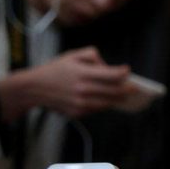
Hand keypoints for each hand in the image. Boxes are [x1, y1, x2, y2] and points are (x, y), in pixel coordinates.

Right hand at [0, 46, 131, 119]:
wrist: (34, 88)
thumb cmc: (54, 71)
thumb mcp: (72, 56)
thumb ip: (92, 56)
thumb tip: (107, 65)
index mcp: (82, 73)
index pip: (110, 74)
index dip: (123, 73)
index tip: (128, 71)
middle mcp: (83, 89)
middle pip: (114, 91)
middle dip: (127, 89)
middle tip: (135, 88)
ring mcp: (80, 103)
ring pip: (108, 103)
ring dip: (118, 99)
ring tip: (125, 95)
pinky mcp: (78, 112)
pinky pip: (97, 109)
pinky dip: (103, 104)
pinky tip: (107, 100)